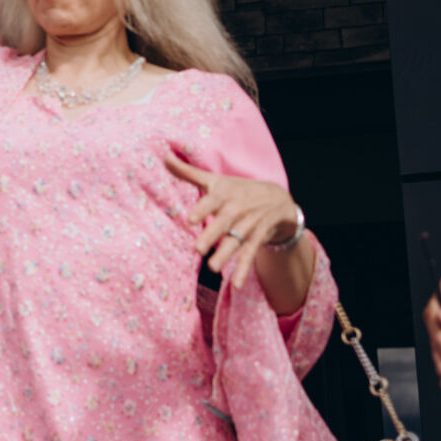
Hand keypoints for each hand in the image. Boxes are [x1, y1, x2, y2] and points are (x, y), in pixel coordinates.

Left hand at [165, 153, 301, 294]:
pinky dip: (244, 269)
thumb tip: (163, 156)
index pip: (211, 201)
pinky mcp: (258, 237)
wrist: (277, 198)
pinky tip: (235, 284)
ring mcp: (249, 224)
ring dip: (226, 254)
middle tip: (197, 248)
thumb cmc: (237, 189)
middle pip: (223, 222)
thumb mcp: (215, 180)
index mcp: (224, 193)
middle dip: (212, 234)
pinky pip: (250, 254)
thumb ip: (188, 172)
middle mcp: (237, 208)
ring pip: (236, 240)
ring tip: (212, 267)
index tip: (190, 219)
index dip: (202, 209)